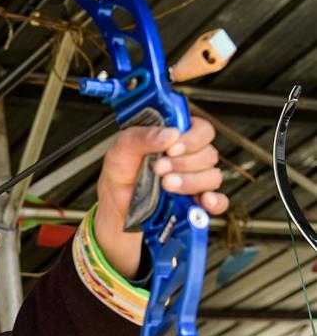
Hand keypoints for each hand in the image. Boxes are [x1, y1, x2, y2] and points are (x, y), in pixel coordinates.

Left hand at [94, 117, 227, 279]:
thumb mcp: (122, 149)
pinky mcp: (196, 202)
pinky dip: (215, 202)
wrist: (116, 205)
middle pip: (208, 154)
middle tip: (159, 169)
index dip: (192, 139)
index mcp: (177, 138)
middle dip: (183, 163)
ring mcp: (195, 180)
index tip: (172, 148)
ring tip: (166, 185)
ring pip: (212, 177)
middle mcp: (190, 158)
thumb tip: (170, 134)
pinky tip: (202, 200)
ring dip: (190, 181)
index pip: (202, 130)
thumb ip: (142, 136)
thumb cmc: (121, 174)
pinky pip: (219, 203)